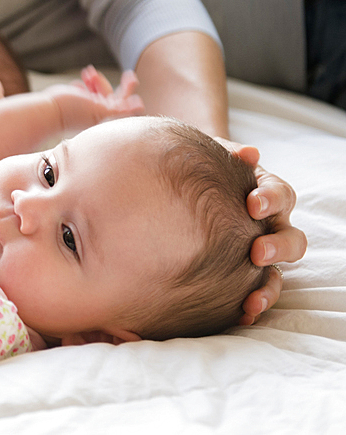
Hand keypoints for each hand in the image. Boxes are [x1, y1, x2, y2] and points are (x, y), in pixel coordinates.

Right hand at [47, 66, 144, 130]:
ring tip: (86, 72)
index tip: (130, 75)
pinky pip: (86, 91)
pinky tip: (78, 83)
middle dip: (103, 82)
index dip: (128, 88)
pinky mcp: (76, 103)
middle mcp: (97, 114)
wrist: (49, 112)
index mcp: (105, 118)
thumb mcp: (101, 110)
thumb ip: (121, 108)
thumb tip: (140, 104)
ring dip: (93, 80)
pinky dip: (85, 85)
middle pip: (109, 95)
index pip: (122, 102)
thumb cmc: (74, 113)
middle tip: (97, 72)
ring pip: (97, 91)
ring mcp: (86, 108)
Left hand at [213, 140, 306, 324]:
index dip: (271, 198)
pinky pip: (255, 292)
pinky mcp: (245, 275)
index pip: (280, 195)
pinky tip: (239, 317)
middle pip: (291, 238)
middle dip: (278, 247)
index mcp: (266, 194)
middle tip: (257, 253)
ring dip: (269, 287)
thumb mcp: (209, 157)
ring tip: (252, 301)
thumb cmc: (199, 171)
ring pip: (279, 273)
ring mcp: (261, 253)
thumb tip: (249, 152)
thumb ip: (227, 153)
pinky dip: (251, 304)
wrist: (179, 189)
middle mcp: (271, 226)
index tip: (253, 203)